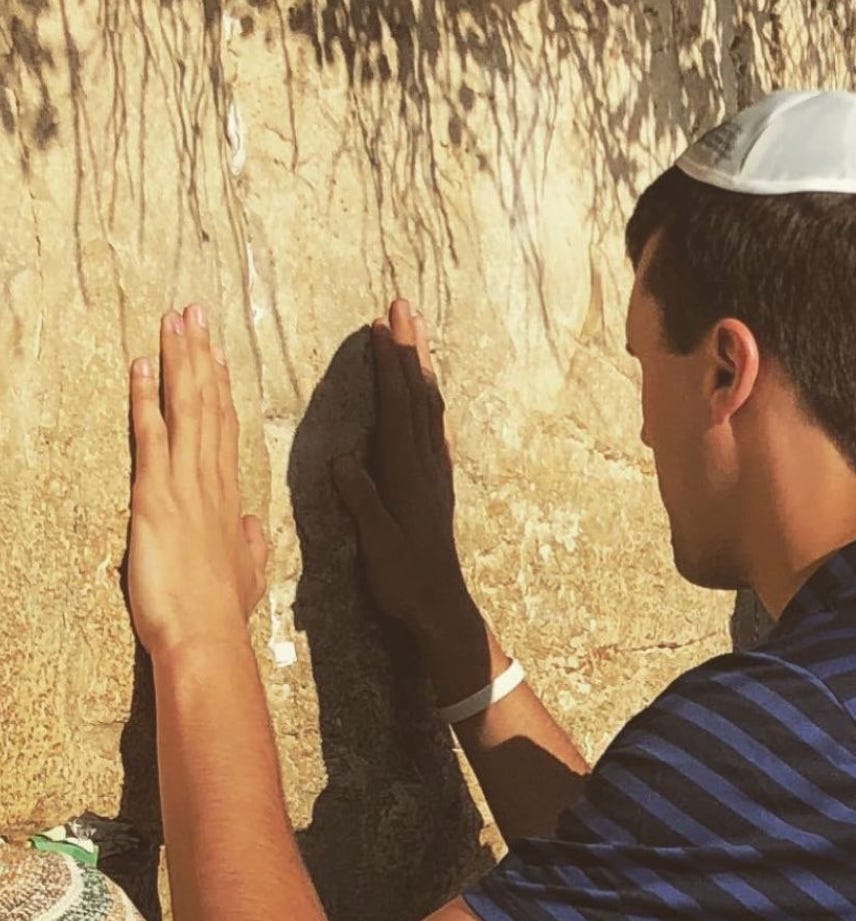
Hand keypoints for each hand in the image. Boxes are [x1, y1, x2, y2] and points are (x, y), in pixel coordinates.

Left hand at [127, 305, 266, 658]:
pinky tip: (143, 364)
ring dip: (180, 361)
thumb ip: (249, 545)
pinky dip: (147, 397)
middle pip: (209, 406)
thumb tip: (250, 527)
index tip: (219, 355)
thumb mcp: (246, 575)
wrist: (207, 636)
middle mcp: (210, 481)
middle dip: (202, 356)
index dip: (221, 389)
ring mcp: (185, 484)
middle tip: (196, 313)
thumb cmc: (223, 613)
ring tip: (176, 320)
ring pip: (187, 409)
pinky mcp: (155, 494)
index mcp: (228, 498)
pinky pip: (152, 434)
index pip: (225, 431)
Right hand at [332, 299, 474, 642]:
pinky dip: (429, 400)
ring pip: (429, 406)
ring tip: (414, 333)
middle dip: (408, 348)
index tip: (379, 327)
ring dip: (420, 366)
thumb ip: (362, 503)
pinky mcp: (438, 484)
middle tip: (402, 306)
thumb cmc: (405, 580)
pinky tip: (428, 395)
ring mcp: (435, 472)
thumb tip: (339, 460)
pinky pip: (434, 429)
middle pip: (418, 394)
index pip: (397, 408)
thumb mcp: (378, 545)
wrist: (442, 607)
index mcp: (406, 474)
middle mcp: (424, 464)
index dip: (388, 366)